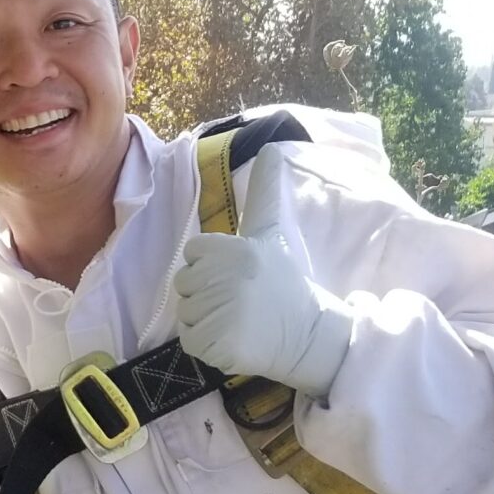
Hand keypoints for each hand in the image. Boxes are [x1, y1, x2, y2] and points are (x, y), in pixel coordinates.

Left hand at [173, 168, 352, 396]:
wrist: (309, 335)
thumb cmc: (285, 283)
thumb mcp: (271, 232)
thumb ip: (264, 191)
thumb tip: (272, 146)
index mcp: (232, 248)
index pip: (194, 253)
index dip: (212, 268)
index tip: (241, 276)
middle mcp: (222, 277)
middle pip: (184, 284)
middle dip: (207, 296)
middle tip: (243, 302)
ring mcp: (218, 312)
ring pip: (186, 314)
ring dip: (207, 322)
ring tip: (240, 322)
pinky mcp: (216, 343)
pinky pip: (191, 343)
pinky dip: (209, 347)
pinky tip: (235, 341)